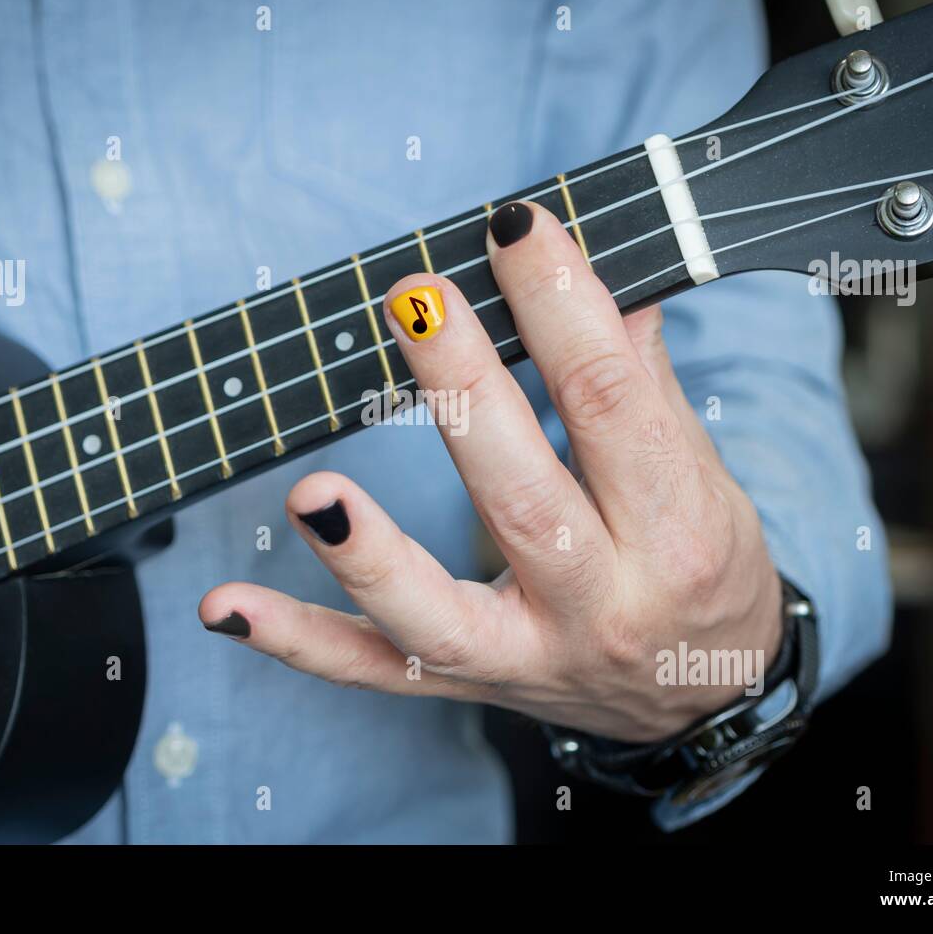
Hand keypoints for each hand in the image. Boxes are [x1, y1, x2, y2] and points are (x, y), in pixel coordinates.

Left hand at [199, 201, 781, 741]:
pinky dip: (297, 643)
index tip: (518, 231)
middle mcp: (602, 605)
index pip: (614, 406)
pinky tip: (224, 606)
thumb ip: (647, 385)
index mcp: (675, 534)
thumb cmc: (706, 574)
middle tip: (418, 298)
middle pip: (525, 500)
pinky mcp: (468, 684)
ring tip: (314, 490)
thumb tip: (607, 280)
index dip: (565, 309)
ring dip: (367, 554)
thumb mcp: (707, 481)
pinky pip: (374, 672)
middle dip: (465, 393)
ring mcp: (526, 657)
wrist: (703, 702)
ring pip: (437, 614)